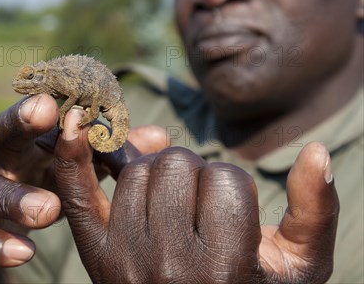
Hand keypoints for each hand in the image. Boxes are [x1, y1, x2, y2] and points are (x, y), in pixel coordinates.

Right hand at [0, 94, 168, 282]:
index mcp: (25, 141)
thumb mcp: (69, 166)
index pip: (35, 113)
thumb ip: (107, 153)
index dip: (55, 95)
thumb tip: (161, 137)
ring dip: (17, 199)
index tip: (73, 86)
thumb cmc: (38, 182)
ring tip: (50, 210)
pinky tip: (23, 253)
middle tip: (46, 112)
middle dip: (19, 121)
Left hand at [54, 108, 338, 282]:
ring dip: (157, 173)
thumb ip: (316, 212)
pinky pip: (78, 193)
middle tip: (198, 202)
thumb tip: (318, 151)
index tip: (232, 211)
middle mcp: (170, 267)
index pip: (224, 179)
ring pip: (137, 171)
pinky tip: (74, 122)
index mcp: (226, 269)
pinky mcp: (96, 256)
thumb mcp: (300, 266)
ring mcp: (126, 261)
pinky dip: (72, 155)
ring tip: (171, 201)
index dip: (231, 184)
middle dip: (193, 173)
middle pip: (175, 167)